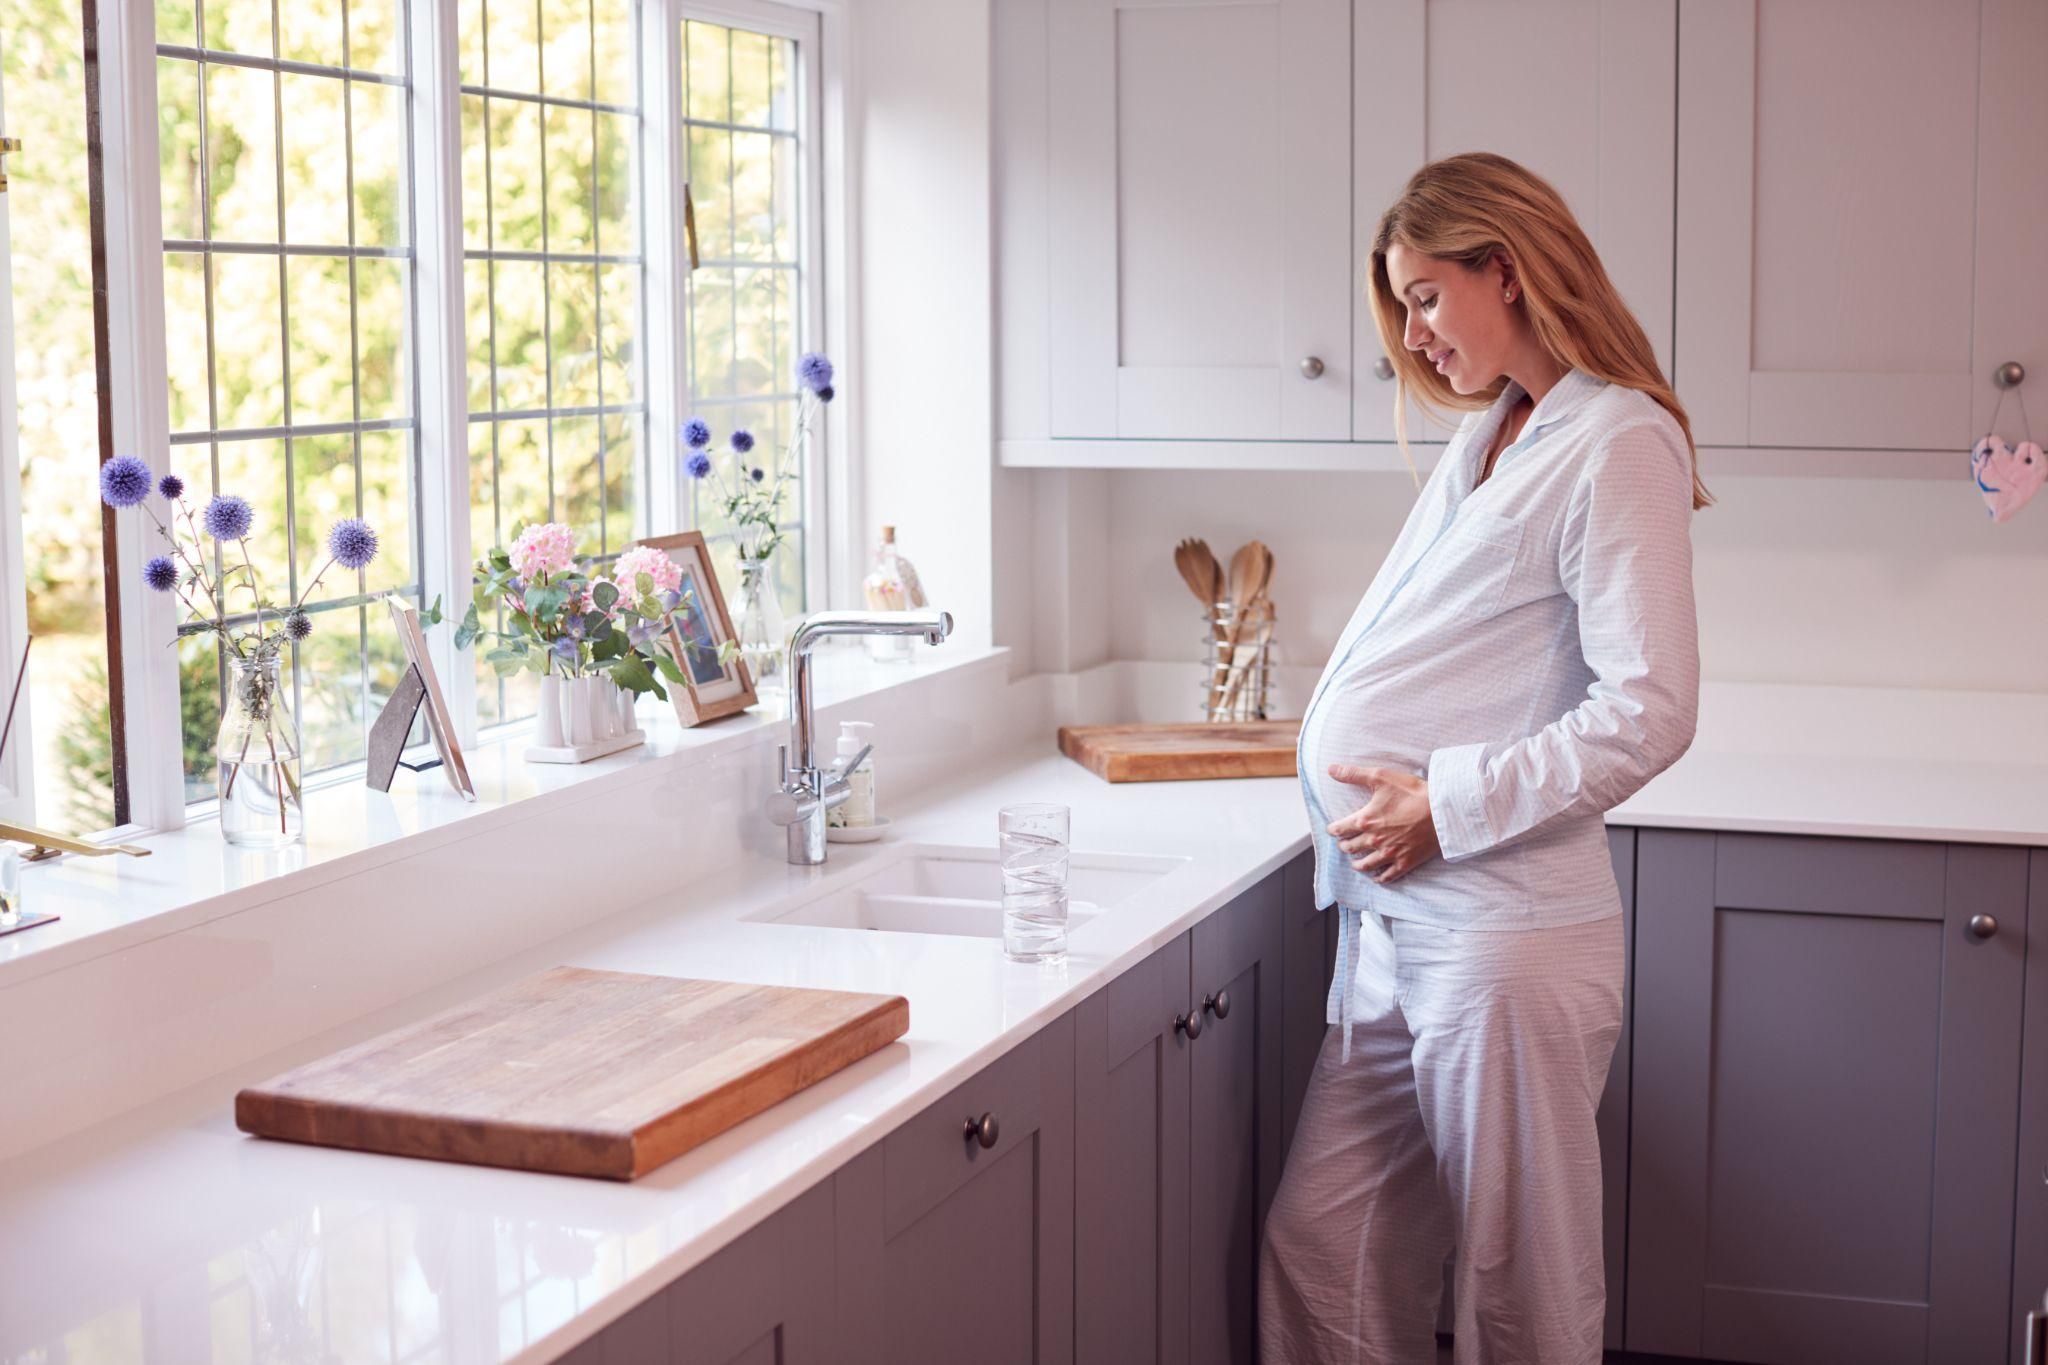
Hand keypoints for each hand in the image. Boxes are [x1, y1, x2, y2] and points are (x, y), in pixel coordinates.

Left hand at [1326, 764, 1440, 883]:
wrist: (1442, 810)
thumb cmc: (1413, 792)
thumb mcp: (1381, 777)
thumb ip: (1353, 774)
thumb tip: (1330, 768)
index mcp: (1366, 820)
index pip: (1340, 829)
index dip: (1333, 829)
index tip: (1333, 829)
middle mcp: (1374, 840)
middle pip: (1350, 848)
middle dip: (1344, 846)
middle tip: (1344, 844)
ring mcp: (1390, 854)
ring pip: (1365, 865)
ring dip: (1357, 864)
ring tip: (1355, 863)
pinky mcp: (1406, 862)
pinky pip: (1388, 876)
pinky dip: (1379, 878)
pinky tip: (1376, 877)